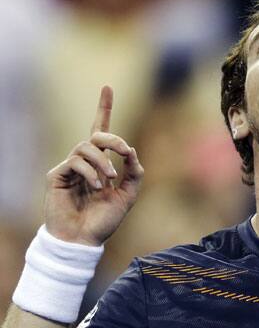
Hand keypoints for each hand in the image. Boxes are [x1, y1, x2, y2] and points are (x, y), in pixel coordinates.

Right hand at [44, 86, 144, 245]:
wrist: (84, 240)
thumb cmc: (104, 220)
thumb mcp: (128, 195)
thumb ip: (133, 172)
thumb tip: (130, 150)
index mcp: (101, 164)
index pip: (101, 131)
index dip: (104, 108)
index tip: (107, 87)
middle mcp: (84, 162)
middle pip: (96, 136)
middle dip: (113, 139)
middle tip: (125, 151)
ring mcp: (69, 168)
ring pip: (86, 148)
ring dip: (103, 162)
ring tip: (108, 182)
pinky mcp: (56, 175)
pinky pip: (76, 161)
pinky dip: (91, 172)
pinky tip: (96, 187)